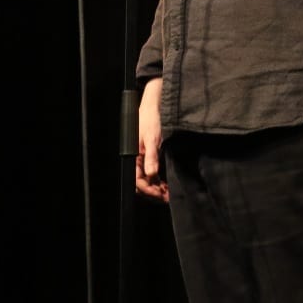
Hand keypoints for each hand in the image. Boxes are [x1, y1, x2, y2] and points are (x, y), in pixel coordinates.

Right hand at [135, 77, 168, 201]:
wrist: (154, 105)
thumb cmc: (151, 119)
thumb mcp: (153, 138)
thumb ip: (151, 157)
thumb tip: (151, 174)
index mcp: (133, 156)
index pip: (137, 181)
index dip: (149, 190)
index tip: (161, 195)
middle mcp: (136, 159)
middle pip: (141, 183)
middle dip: (153, 192)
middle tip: (167, 197)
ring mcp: (142, 158)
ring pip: (146, 179)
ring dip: (156, 187)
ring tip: (168, 192)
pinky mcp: (148, 155)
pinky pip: (150, 172)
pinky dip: (158, 180)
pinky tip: (166, 183)